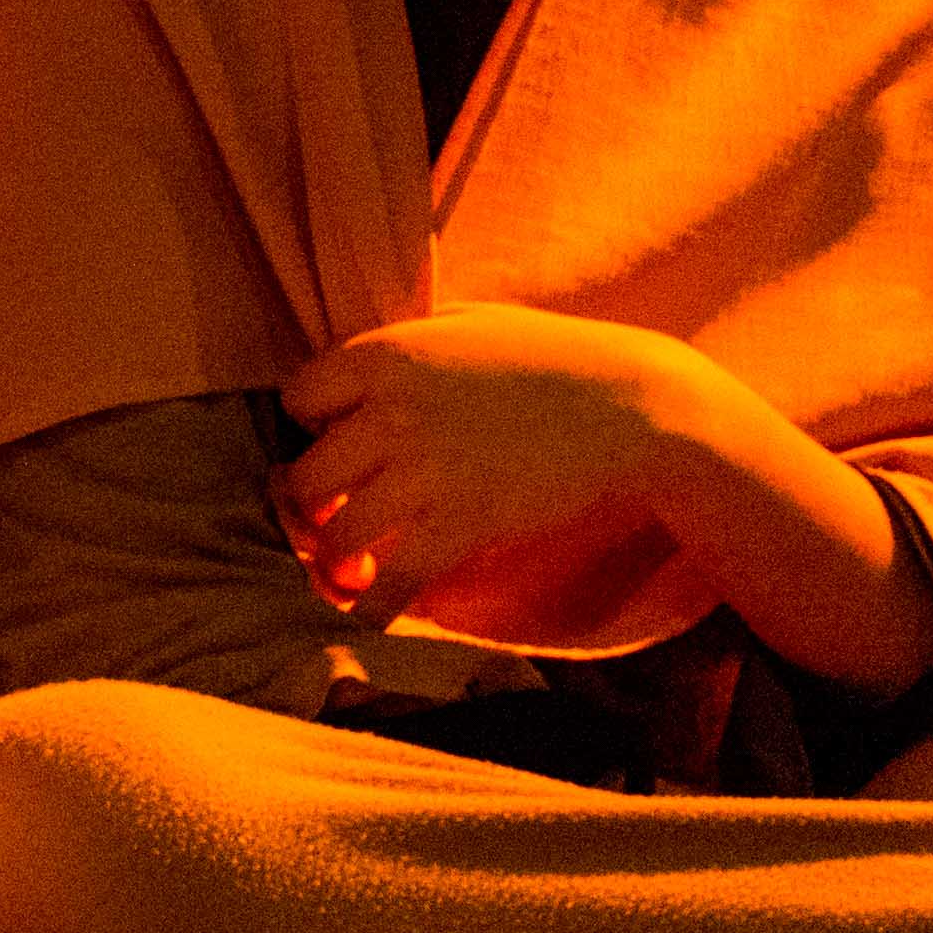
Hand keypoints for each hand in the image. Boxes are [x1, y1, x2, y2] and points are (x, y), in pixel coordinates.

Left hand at [273, 306, 695, 623]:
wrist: (634, 406)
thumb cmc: (556, 357)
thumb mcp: (472, 321)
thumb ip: (409, 338)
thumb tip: (361, 361)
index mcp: (388, 352)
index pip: (299, 397)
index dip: (311, 426)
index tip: (334, 442)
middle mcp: (392, 409)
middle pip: (304, 477)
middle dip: (313, 503)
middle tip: (336, 515)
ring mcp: (425, 469)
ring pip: (337, 536)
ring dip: (340, 560)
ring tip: (356, 568)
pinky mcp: (461, 522)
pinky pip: (390, 581)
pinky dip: (375, 606)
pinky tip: (378, 611)